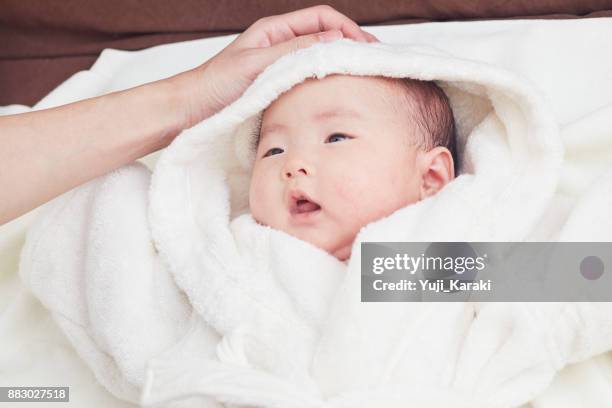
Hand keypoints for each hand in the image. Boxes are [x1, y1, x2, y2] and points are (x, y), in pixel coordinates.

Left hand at [178, 5, 377, 127]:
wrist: (191, 108)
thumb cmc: (216, 84)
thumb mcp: (257, 64)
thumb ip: (294, 51)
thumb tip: (334, 39)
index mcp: (274, 29)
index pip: (322, 17)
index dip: (348, 28)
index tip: (366, 47)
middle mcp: (279, 42)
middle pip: (325, 34)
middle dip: (350, 43)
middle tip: (373, 61)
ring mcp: (279, 62)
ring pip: (318, 54)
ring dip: (340, 61)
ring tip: (361, 74)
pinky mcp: (277, 83)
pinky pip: (308, 74)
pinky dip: (326, 77)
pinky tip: (335, 89)